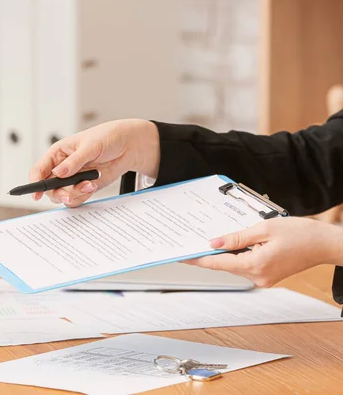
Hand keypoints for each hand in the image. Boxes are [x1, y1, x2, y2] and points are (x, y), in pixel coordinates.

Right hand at [29, 119, 159, 206]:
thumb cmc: (106, 138)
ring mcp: (72, 179)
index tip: (36, 193)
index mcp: (58, 154)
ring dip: (74, 194)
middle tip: (68, 194)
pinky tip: (93, 185)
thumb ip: (74, 161)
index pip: (39, 170)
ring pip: (62, 195)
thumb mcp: (90, 146)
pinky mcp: (83, 186)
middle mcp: (62, 168)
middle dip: (58, 192)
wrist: (127, 146)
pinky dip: (84, 196)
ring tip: (89, 184)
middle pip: (49, 187)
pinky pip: (76, 198)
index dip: (35, 182)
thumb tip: (59, 173)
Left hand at [184, 217, 342, 286]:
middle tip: (193, 242)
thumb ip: (236, 237)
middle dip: (210, 253)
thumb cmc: (300, 234)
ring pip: (235, 265)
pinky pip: (246, 265)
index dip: (197, 259)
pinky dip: (239, 255)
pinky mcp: (268, 276)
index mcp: (254, 265)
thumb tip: (214, 243)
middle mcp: (257, 277)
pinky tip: (237, 244)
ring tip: (217, 238)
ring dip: (227, 253)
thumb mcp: (264, 229)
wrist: (325, 244)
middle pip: (225, 264)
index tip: (181, 257)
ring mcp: (263, 279)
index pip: (217, 263)